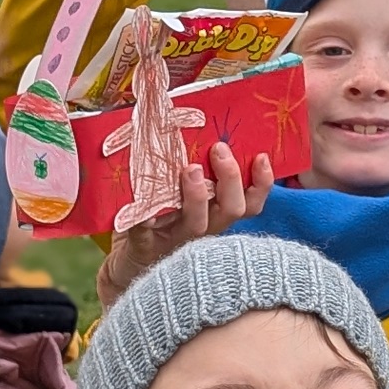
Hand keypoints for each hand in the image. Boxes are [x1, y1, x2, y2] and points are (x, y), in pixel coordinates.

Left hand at [96, 144, 274, 309]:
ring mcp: (175, 240)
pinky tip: (143, 204)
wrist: (126, 264)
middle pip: (231, 209)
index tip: (261, 157)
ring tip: (188, 169)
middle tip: (219, 150)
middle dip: (230, 179)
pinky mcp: (144, 246)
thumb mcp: (180, 193)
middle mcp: (203, 229)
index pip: (250, 203)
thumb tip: (196, 124)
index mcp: (215, 215)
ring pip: (198, 223)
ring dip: (197, 195)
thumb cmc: (157, 221)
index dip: (261, 184)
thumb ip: (193, 168)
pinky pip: (145, 230)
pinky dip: (145, 216)